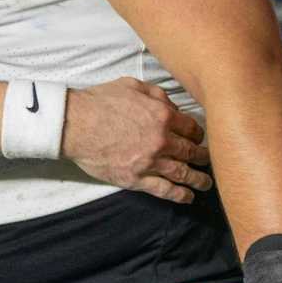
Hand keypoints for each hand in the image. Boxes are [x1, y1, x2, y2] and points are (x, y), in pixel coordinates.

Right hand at [62, 78, 211, 202]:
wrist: (75, 124)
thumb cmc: (100, 102)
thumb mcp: (131, 85)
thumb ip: (157, 93)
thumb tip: (172, 105)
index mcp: (162, 116)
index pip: (192, 128)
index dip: (197, 133)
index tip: (197, 138)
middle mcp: (162, 140)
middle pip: (192, 152)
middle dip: (202, 156)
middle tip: (206, 160)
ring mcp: (150, 162)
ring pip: (184, 173)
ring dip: (199, 179)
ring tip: (205, 183)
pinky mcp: (136, 179)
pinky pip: (165, 190)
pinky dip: (180, 195)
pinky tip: (187, 197)